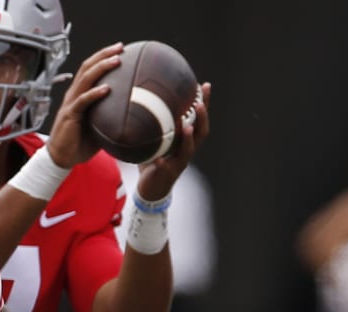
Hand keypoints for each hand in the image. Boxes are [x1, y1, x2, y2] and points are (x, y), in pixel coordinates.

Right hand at [43, 44, 126, 167]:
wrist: (61, 158)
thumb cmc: (79, 142)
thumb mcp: (99, 126)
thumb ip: (111, 116)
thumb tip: (133, 114)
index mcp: (79, 94)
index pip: (90, 69)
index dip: (103, 57)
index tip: (120, 49)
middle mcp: (74, 95)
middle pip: (87, 67)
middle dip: (104, 55)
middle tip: (120, 47)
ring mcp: (71, 104)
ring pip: (85, 79)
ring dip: (101, 68)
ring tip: (116, 60)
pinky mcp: (70, 115)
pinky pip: (83, 101)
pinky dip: (94, 93)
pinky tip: (107, 89)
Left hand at [136, 81, 210, 199]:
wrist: (151, 188)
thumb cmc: (154, 161)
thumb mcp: (156, 140)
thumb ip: (153, 124)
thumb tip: (142, 100)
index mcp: (186, 140)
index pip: (199, 119)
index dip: (204, 103)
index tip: (204, 86)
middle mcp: (187, 150)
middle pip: (201, 133)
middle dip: (202, 118)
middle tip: (200, 103)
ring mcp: (178, 163)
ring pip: (188, 150)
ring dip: (188, 139)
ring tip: (187, 127)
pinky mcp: (166, 174)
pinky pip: (165, 167)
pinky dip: (162, 162)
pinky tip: (158, 159)